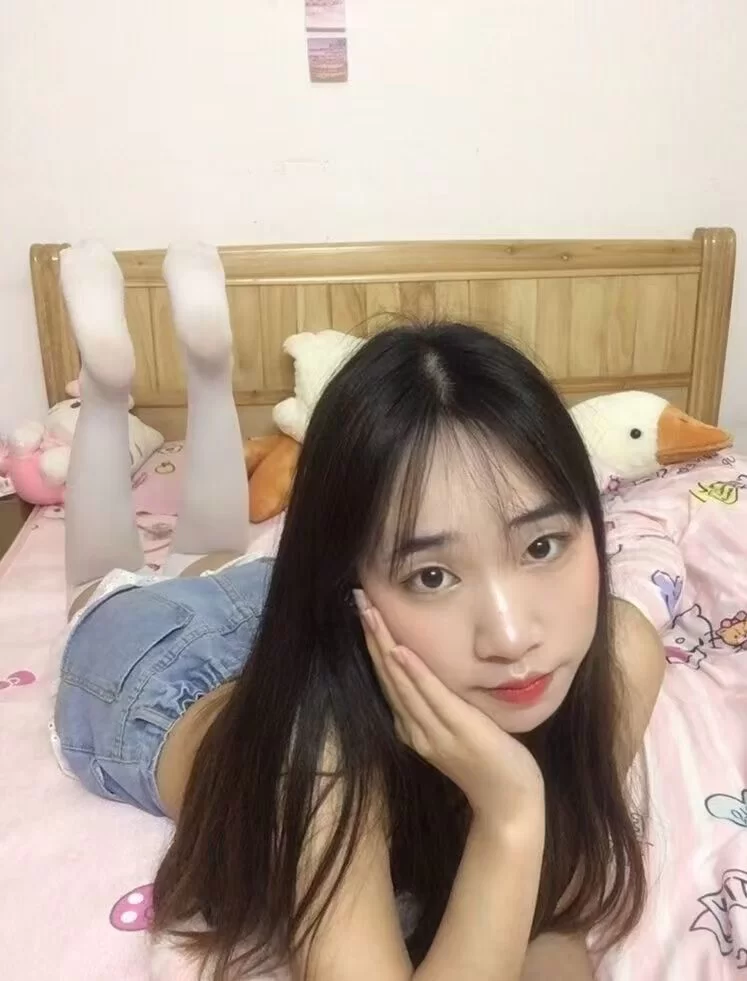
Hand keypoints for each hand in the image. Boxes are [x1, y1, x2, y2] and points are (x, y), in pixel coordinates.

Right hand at [354, 591, 544, 823]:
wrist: (509, 804)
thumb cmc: (489, 764)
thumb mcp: (457, 730)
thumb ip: (440, 707)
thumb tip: (431, 674)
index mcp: (413, 728)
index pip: (386, 679)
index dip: (373, 644)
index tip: (364, 611)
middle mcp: (415, 729)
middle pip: (387, 675)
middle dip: (372, 635)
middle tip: (358, 599)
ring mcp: (434, 732)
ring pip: (401, 682)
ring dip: (384, 645)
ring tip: (370, 614)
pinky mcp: (458, 730)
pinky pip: (432, 696)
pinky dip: (413, 673)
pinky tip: (400, 651)